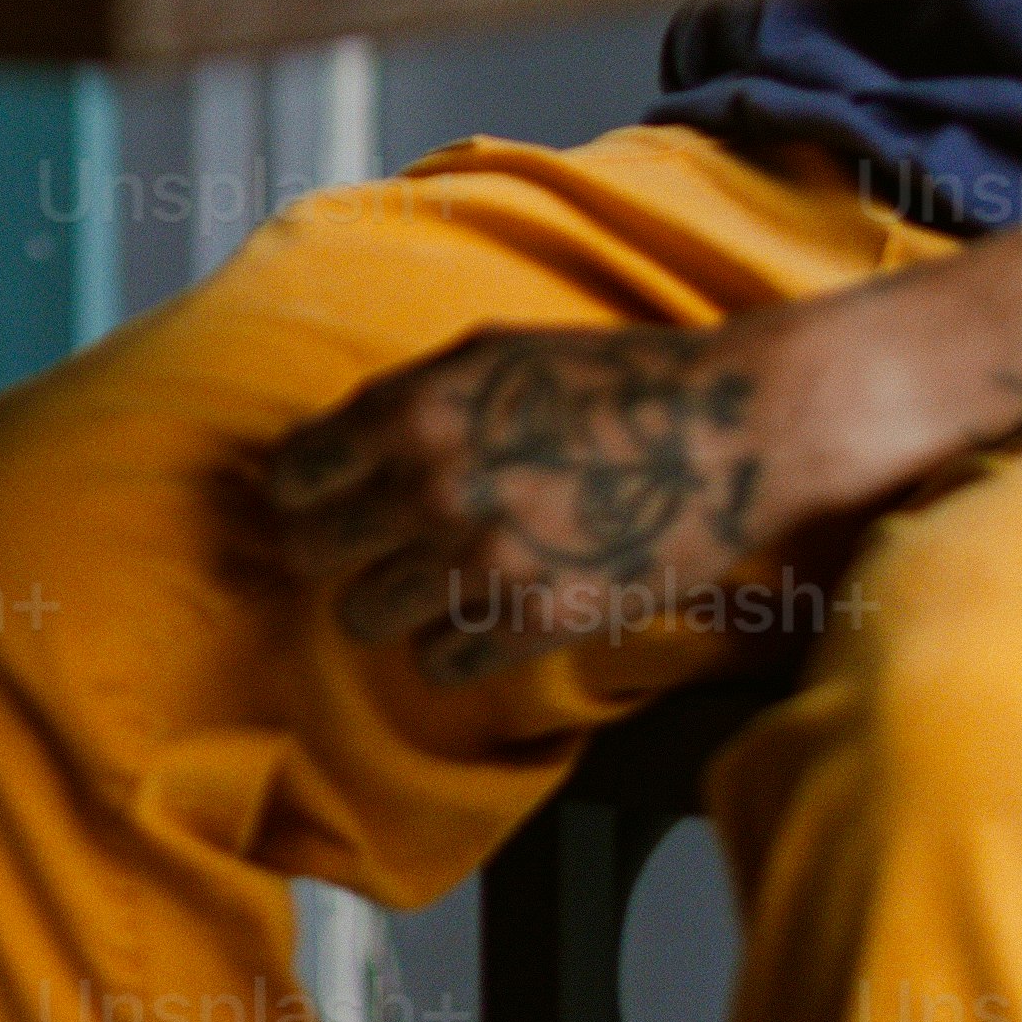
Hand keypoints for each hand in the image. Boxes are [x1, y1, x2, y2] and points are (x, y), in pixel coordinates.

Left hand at [257, 305, 859, 679]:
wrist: (731, 429)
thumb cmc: (612, 380)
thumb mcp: (488, 356)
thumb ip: (404, 403)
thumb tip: (332, 448)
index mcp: (411, 411)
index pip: (290, 475)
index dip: (298, 490)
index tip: (317, 500)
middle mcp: (429, 488)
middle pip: (309, 552)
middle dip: (331, 549)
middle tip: (367, 548)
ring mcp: (481, 562)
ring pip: (362, 618)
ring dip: (389, 603)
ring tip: (429, 584)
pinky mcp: (537, 623)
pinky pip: (439, 665)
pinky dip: (449, 648)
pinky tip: (481, 616)